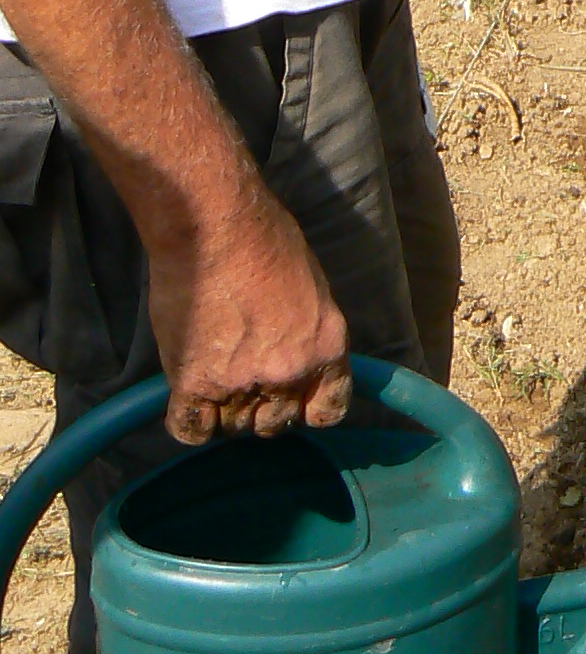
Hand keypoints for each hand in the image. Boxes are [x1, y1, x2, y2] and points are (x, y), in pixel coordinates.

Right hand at [148, 182, 350, 444]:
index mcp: (327, 346)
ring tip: (213, 375)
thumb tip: (294, 355)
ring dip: (224, 411)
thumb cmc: (264, 238)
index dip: (308, 410)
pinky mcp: (195, 383)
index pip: (329, 410)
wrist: (214, 224)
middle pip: (276, 422)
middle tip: (242, 377)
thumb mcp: (311, 287)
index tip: (293, 401)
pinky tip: (188, 396)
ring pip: (235, 428)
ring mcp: (242, 382)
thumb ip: (307, 333)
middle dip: (261, 407)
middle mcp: (290, 372)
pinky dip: (189, 420)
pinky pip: (192, 429)